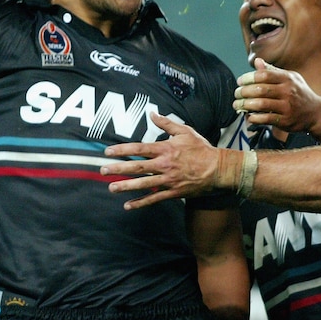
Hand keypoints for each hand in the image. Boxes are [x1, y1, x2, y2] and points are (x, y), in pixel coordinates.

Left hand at [102, 113, 231, 208]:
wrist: (218, 169)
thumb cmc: (201, 149)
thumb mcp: (185, 131)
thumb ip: (166, 123)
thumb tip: (152, 114)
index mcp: (166, 148)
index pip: (139, 148)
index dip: (123, 150)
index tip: (108, 152)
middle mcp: (164, 164)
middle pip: (137, 166)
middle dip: (119, 168)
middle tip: (103, 170)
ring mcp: (168, 180)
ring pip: (143, 184)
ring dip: (126, 186)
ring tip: (111, 187)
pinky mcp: (173, 192)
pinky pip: (154, 198)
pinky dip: (141, 202)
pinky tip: (128, 205)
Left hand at [233, 58, 320, 132]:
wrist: (316, 112)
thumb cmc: (299, 93)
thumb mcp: (290, 78)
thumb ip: (272, 71)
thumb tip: (257, 61)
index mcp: (287, 78)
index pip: (263, 75)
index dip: (248, 78)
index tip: (240, 81)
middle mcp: (287, 91)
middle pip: (260, 89)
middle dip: (244, 92)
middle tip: (236, 94)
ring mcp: (287, 106)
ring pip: (261, 104)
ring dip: (245, 105)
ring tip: (237, 105)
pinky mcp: (285, 120)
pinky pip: (265, 118)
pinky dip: (253, 117)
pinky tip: (248, 116)